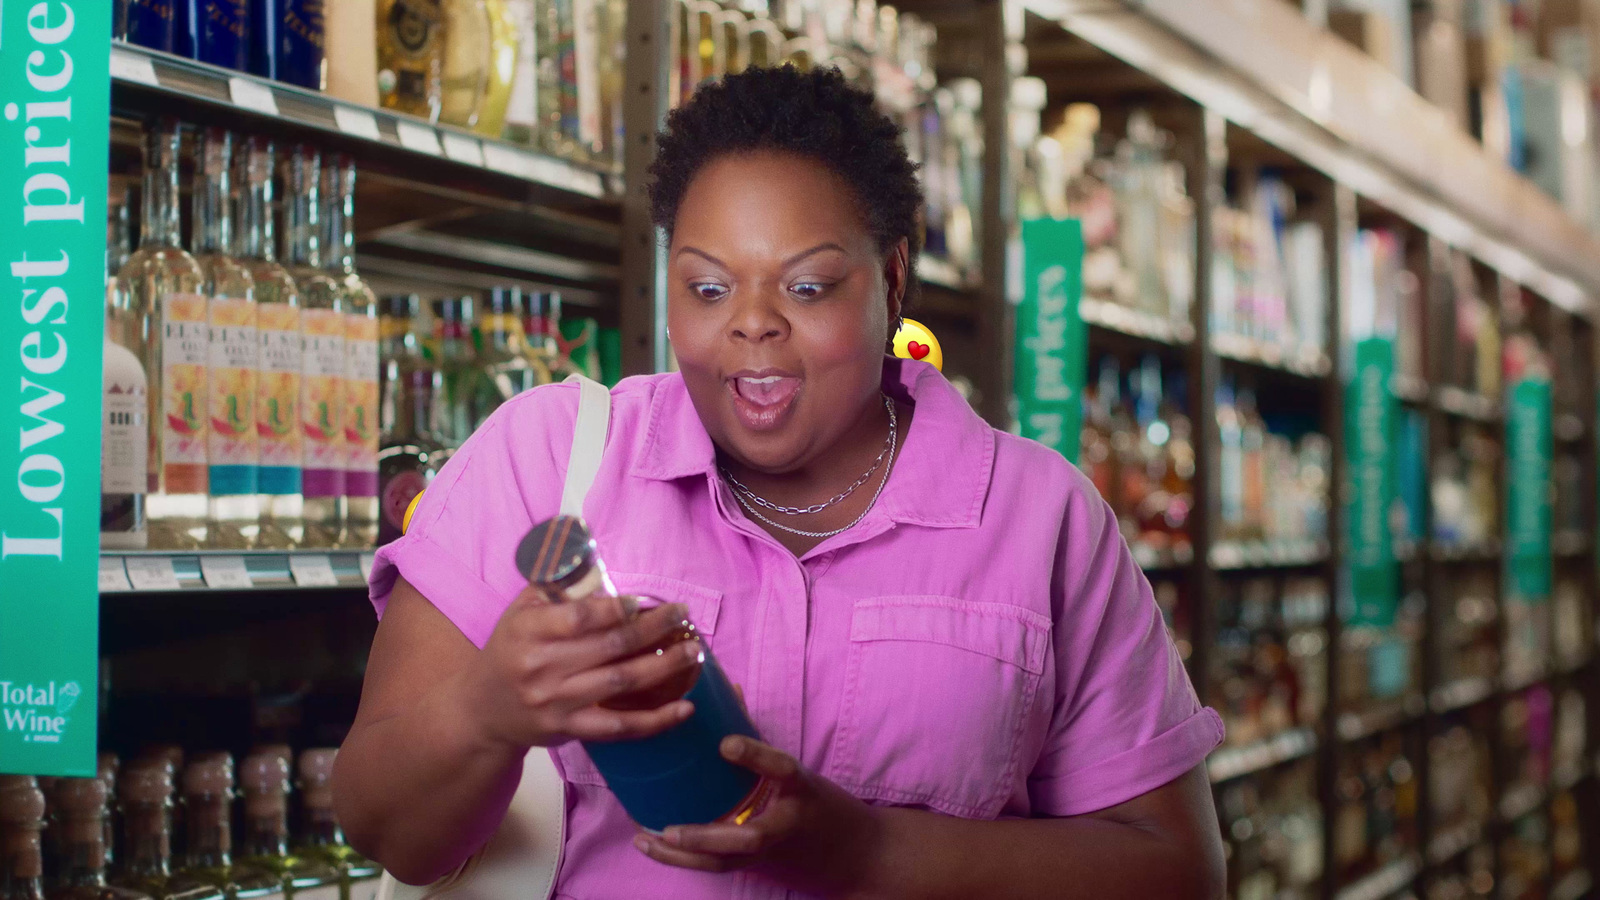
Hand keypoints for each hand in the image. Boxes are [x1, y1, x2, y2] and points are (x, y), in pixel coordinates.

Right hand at [459, 587, 702, 749]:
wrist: (482, 711)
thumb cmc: (508, 651)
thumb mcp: (520, 612)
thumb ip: (557, 588)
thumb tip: (600, 566)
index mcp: (529, 632)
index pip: (580, 618)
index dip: (616, 608)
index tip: (642, 601)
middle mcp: (542, 668)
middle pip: (610, 646)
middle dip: (653, 628)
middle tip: (683, 615)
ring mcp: (557, 703)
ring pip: (621, 683)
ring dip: (664, 666)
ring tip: (692, 651)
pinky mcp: (570, 730)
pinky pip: (620, 727)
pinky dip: (656, 720)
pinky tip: (685, 708)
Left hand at [634, 736, 885, 896]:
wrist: (856, 855)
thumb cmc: (821, 804)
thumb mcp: (801, 771)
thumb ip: (761, 739)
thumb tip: (727, 688)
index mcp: (803, 790)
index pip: (782, 769)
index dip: (757, 756)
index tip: (726, 744)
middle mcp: (788, 823)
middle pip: (746, 839)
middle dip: (705, 838)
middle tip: (668, 829)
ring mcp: (772, 851)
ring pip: (724, 863)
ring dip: (682, 857)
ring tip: (645, 840)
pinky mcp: (758, 865)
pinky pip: (718, 866)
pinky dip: (684, 859)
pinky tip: (654, 846)